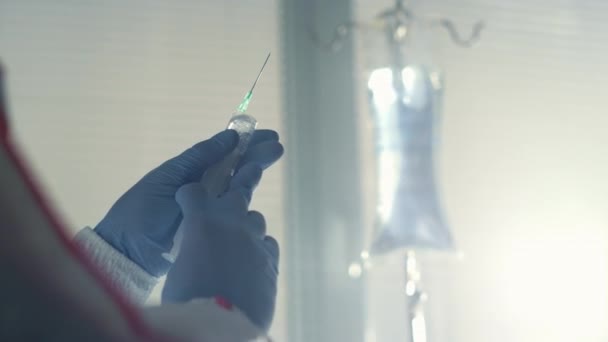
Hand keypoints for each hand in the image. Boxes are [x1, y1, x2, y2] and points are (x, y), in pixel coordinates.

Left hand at [95, 129, 282, 275]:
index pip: (223, 153)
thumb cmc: (142, 211)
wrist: (128, 252)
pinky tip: (259, 191)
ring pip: (238, 187)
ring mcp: (211, 210)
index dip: (245, 143)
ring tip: (275, 156)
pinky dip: (247, 201)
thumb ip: (198, 158)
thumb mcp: (169, 178)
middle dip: (256, 155)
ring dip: (255, 172)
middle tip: (278, 146)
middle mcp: (204, 189)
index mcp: (191, 173)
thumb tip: (230, 136)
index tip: (266, 135)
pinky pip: (234, 212)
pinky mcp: (215, 229)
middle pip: (235, 169)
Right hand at [162, 172, 278, 331]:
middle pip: (239, 188)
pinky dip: (259, 249)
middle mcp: (231, 220)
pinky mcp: (271, 258)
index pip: (192, 191)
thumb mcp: (180, 266)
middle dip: (240, 181)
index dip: (188, 195)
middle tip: (249, 170)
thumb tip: (199, 254)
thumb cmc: (189, 296)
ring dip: (246, 226)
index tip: (187, 198)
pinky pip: (267, 244)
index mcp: (201, 218)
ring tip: (238, 240)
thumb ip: (192, 248)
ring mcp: (255, 237)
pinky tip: (252, 261)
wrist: (222, 322)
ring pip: (255, 218)